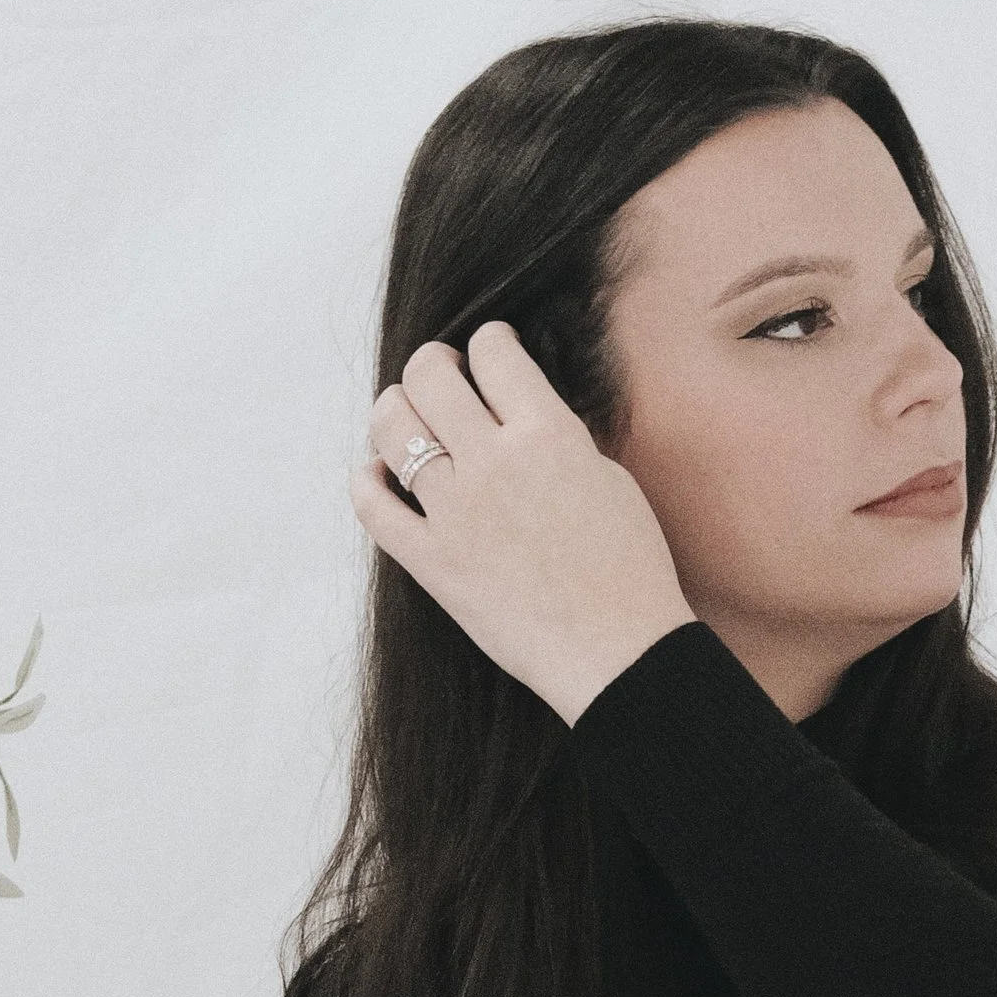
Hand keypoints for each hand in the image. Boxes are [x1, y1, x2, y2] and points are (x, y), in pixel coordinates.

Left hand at [353, 320, 697, 725]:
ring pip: (392, 428)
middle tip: (442, 375)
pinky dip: (366, 480)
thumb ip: (557, 438)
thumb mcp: (609, 480)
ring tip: (406, 417)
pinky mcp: (431, 562)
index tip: (490, 353)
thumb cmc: (629, 572)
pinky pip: (372, 506)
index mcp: (548, 435)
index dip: (489, 343)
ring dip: (395, 410)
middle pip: (430, 376)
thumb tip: (517, 415)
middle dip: (433, 365)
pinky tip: (377, 474)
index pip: (495, 353)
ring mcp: (455, 513)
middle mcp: (494, 463)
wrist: (620, 653)